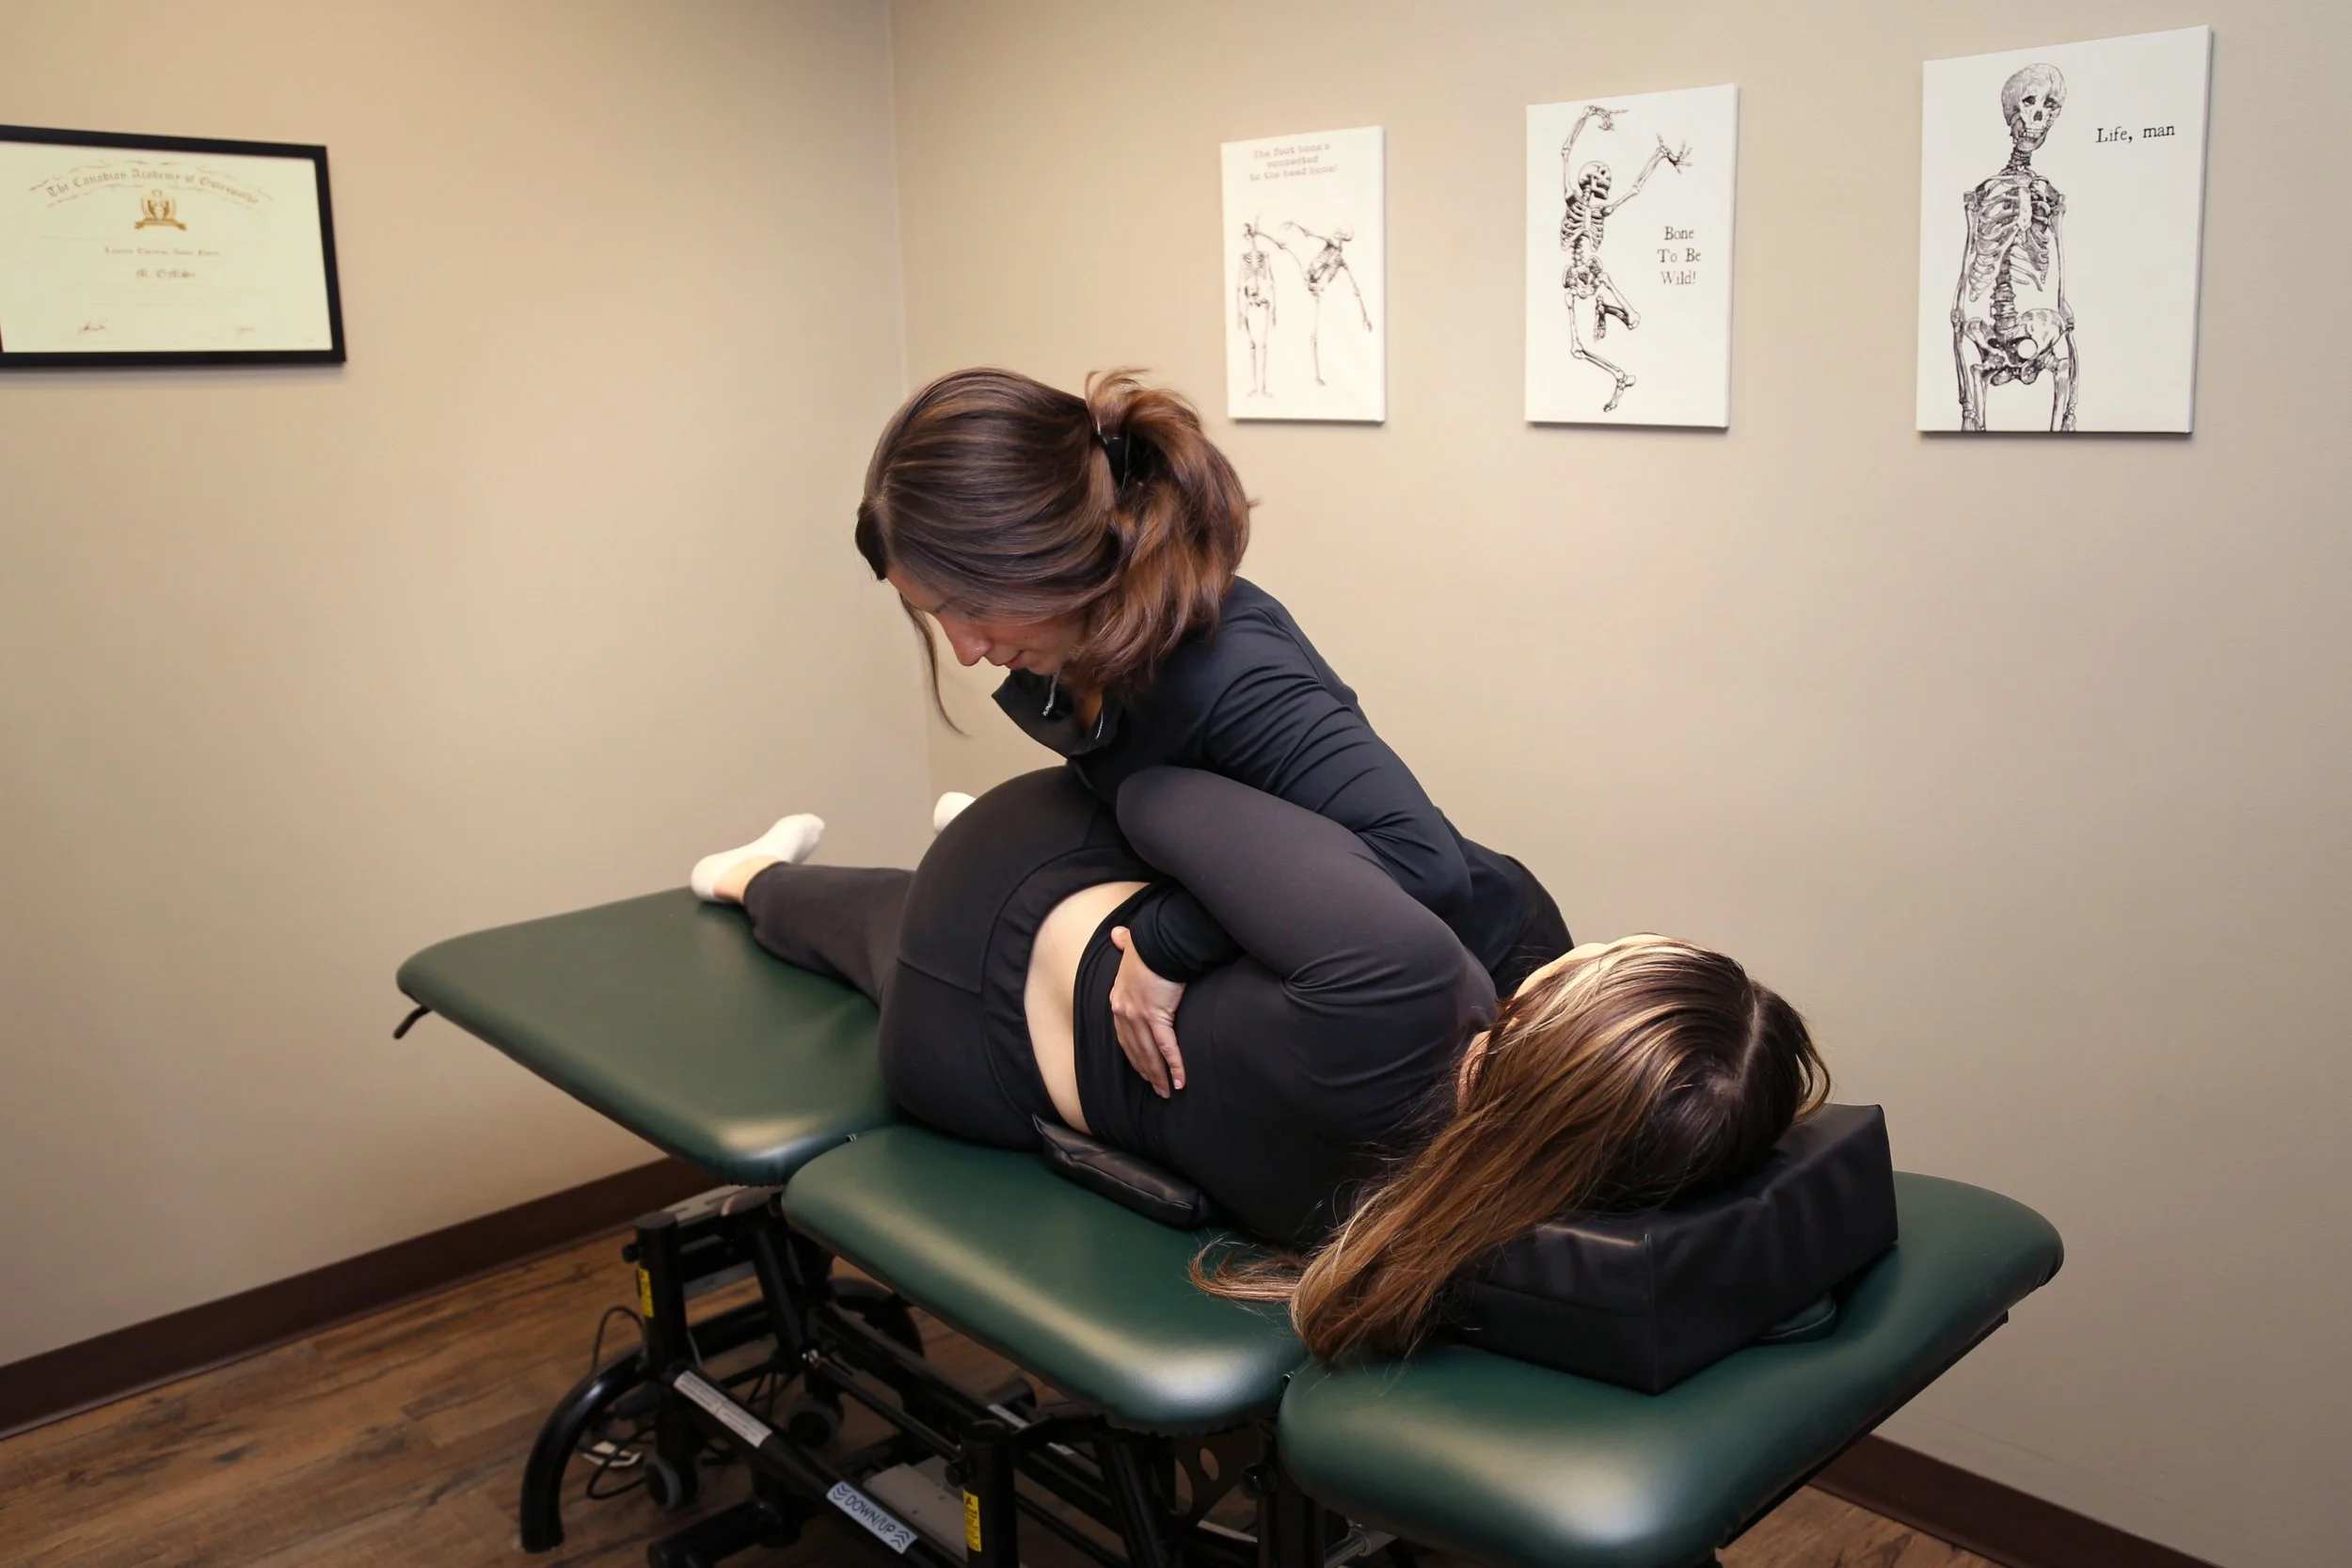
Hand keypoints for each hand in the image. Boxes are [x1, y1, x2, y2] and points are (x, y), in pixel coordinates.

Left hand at [1108, 928, 1186, 1097]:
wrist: (1158, 942)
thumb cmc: (1148, 944)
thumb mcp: (1131, 946)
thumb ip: (1123, 943)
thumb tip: (1117, 934)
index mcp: (1118, 1000)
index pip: (1124, 1036)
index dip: (1133, 1055)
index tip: (1140, 1070)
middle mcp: (1125, 1012)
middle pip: (1135, 1049)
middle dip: (1145, 1071)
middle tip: (1156, 1088)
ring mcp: (1139, 1016)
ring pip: (1149, 1053)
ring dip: (1159, 1075)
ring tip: (1167, 1091)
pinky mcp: (1157, 1016)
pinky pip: (1166, 1046)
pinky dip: (1174, 1065)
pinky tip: (1180, 1080)